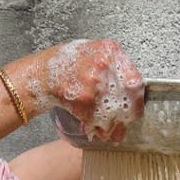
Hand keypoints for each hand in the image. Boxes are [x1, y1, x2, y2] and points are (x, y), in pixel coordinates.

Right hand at [16, 39, 144, 142]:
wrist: (42, 75)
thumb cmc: (67, 64)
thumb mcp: (93, 52)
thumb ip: (114, 65)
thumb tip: (134, 88)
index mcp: (110, 50)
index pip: (136, 80)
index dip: (137, 98)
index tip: (134, 105)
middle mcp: (104, 65)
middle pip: (129, 98)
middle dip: (127, 114)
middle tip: (124, 120)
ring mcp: (94, 83)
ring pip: (115, 113)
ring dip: (112, 126)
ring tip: (107, 128)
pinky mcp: (84, 100)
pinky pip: (99, 120)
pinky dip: (98, 128)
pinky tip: (94, 127)